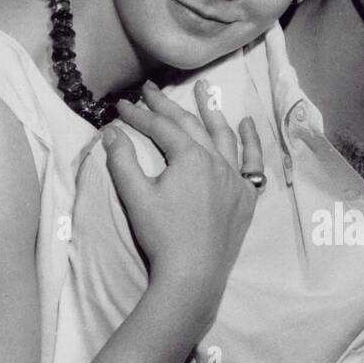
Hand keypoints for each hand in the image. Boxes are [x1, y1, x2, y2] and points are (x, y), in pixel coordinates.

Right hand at [102, 79, 261, 312]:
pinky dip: (251, 142)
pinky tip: (247, 124)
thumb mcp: (135, 196)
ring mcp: (235, 178)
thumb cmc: (162, 235)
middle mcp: (216, 161)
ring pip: (224, 136)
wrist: (193, 273)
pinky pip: (252, 163)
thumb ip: (122, 159)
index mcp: (190, 157)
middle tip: (149, 89)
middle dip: (167, 105)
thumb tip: (111, 131)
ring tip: (203, 91)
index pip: (160, 128)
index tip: (120, 105)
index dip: (138, 115)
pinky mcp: (246, 197)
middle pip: (190, 125)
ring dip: (210, 112)